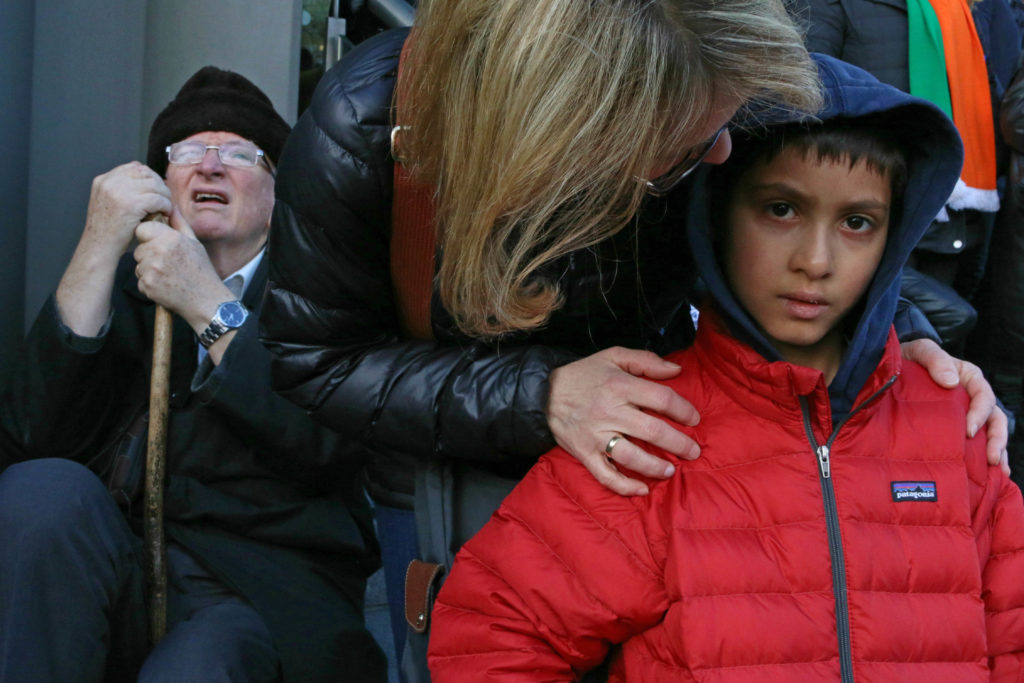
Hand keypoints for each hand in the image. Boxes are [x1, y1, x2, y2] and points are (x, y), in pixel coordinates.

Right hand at [83, 162, 171, 256]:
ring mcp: (119, 191)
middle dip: (159, 184)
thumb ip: (121, 189)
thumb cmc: (108, 230)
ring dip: (165, 195)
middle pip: (146, 172)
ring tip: (166, 206)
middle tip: (165, 198)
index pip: (134, 167)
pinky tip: (165, 213)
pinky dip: (166, 205)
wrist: (99, 247)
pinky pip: (158, 199)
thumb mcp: (108, 202)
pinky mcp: (131, 204)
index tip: (157, 189)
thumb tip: (147, 180)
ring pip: (155, 184)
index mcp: (103, 180)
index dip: (149, 176)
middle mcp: (110, 182)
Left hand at [133, 208, 233, 329]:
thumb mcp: (194, 243)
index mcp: (171, 238)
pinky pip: (140, 279)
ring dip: (148, 269)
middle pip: (139, 248)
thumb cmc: (201, 271)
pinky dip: (149, 283)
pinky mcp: (147, 284)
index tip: (159, 244)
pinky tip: (165, 285)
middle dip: (148, 254)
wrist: (205, 300)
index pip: (143, 229)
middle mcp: (159, 251)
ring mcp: (151, 269)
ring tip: (168, 275)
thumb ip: (179, 224)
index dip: (149, 236)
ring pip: (138, 264)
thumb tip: (171, 207)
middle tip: (167, 263)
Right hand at [547, 347, 699, 495]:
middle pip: (653, 431)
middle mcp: (610, 412)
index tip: (693, 419)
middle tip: (693, 451)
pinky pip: (606, 475)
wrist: (543, 393)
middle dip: (679, 444)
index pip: (662, 399)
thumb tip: (676, 370)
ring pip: (632, 457)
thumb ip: (646, 361)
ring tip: (671, 470)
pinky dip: (625, 486)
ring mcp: (597, 436)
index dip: (683, 410)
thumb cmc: (584, 375)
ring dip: (656, 467)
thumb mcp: (613, 356)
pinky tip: (642, 489)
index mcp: (620, 385)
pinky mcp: (585, 453)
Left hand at [901, 339, 1009, 474]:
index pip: (983, 396)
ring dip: (996, 451)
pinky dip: (982, 458)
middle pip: (994, 419)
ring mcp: (965, 414)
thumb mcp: (921, 350)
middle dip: (996, 439)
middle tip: (992, 459)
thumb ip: (935, 360)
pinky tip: (986, 476)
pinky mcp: (955, 428)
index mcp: (968, 377)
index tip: (969, 431)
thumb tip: (951, 381)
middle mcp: (971, 397)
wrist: (890, 367)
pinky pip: (974, 443)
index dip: (980, 414)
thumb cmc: (909, 357)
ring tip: (997, 471)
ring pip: (990, 434)